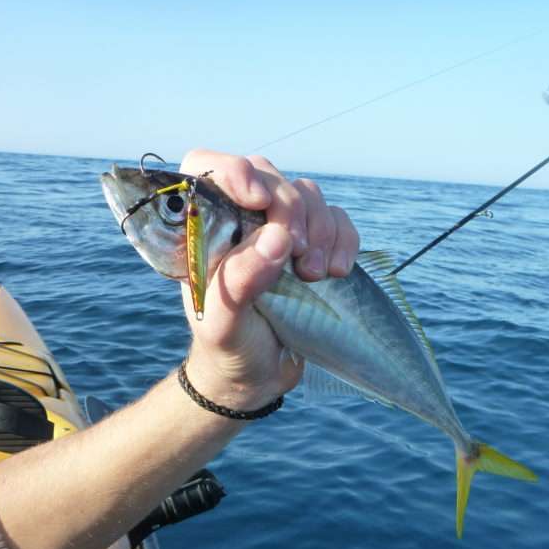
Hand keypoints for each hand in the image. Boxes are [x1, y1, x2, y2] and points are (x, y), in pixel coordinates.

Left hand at [177, 150, 359, 410]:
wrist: (255, 380)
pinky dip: (344, 239)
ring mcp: (278, 230)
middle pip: (268, 176)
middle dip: (290, 210)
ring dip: (320, 229)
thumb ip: (241, 281)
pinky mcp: (313, 245)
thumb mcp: (223, 323)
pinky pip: (337, 218)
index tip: (256, 198)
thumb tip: (277, 237)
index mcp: (204, 230)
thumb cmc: (227, 349)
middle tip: (297, 256)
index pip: (206, 169)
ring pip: (307, 194)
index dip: (232, 170)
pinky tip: (337, 273)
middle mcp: (240, 221)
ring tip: (315, 276)